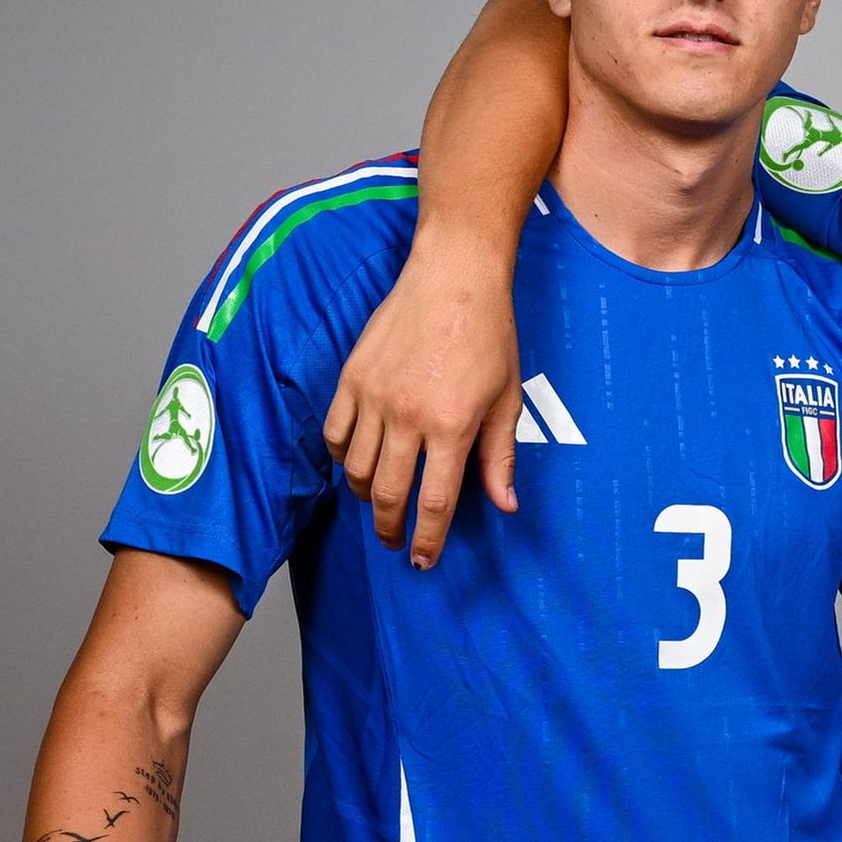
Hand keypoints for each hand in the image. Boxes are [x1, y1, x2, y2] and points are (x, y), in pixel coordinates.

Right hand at [323, 242, 520, 568]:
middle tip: (395, 542)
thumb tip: (505, 505)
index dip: (427, 540)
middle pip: (386, 493)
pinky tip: (355, 463)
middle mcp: (406, 418)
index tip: (422, 562)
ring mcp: (373, 398)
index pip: (433, 503)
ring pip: (353, 468)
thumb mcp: (507, 401)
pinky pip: (333, 433)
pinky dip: (340, 457)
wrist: (454, 279)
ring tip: (378, 503)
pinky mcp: (350, 378)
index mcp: (451, 428)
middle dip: (390, 528)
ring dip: (364, 495)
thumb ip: (500, 457)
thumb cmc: (490, 337)